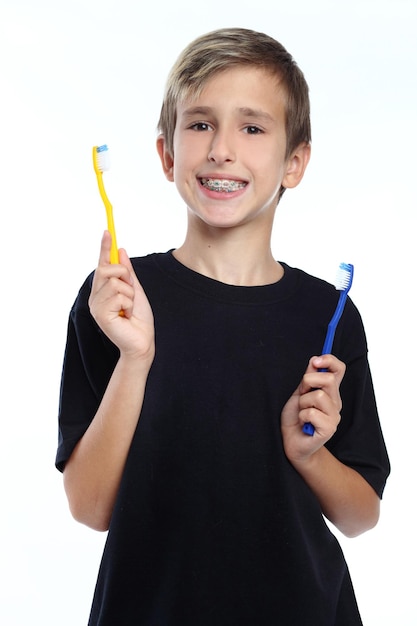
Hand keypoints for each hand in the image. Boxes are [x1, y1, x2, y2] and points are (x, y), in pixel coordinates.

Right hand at [88, 231, 154, 360]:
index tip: (108, 230)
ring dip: (130, 294)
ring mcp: (96, 306)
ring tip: (129, 309)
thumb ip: (128, 272)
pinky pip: (119, 295)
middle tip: (132, 292)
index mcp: (102, 291)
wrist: (142, 342)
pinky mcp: (101, 314)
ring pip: (116, 282)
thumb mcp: (136, 290)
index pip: (102, 265)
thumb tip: (121, 251)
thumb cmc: (139, 320)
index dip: (104, 247)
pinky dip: (129, 303)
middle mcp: (96, 297)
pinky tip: (127, 315)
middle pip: (107, 269)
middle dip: (125, 276)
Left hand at [281, 355, 345, 463]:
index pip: (339, 369)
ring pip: (318, 396)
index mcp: (330, 391)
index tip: (316, 361)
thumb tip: (314, 360)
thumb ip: (308, 379)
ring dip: (303, 403)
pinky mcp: (329, 428)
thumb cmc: (295, 418)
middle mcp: (335, 402)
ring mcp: (334, 416)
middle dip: (308, 382)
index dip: (329, 360)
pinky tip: (304, 423)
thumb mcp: (299, 393)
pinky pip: (312, 413)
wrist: (291, 442)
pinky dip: (302, 416)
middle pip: (328, 379)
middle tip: (301, 394)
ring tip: (302, 412)